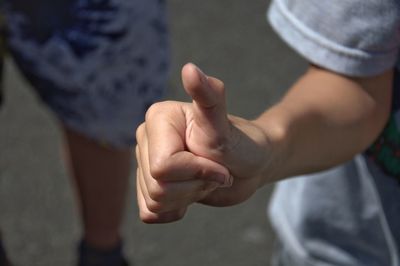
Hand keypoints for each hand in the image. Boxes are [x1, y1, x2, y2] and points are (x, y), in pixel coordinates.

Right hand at [135, 63, 270, 222]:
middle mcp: (146, 139)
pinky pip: (149, 213)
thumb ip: (209, 97)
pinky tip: (190, 192)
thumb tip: (190, 68)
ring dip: (188, 196)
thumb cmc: (240, 143)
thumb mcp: (224, 126)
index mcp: (157, 119)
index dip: (197, 172)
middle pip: (157, 187)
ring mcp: (145, 163)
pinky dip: (176, 209)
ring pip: (154, 202)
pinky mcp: (149, 186)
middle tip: (213, 171)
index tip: (217, 163)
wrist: (247, 166)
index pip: (163, 167)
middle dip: (194, 185)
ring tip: (203, 178)